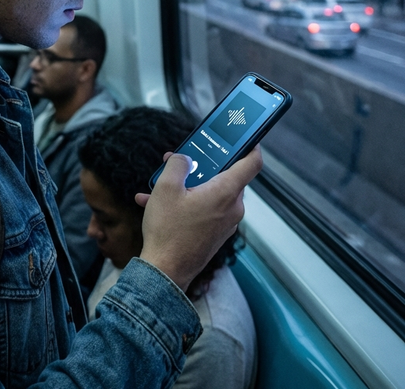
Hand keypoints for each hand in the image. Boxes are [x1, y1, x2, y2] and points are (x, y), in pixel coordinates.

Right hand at [134, 146, 261, 291]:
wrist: (165, 271)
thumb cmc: (168, 230)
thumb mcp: (166, 187)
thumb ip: (177, 164)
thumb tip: (183, 158)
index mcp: (226, 192)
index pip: (251, 163)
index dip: (251, 146)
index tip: (247, 137)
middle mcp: (232, 208)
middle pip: (225, 176)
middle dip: (202, 165)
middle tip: (181, 159)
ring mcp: (225, 223)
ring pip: (210, 193)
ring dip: (188, 185)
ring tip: (159, 183)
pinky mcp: (215, 234)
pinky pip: (204, 209)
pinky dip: (185, 203)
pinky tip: (155, 202)